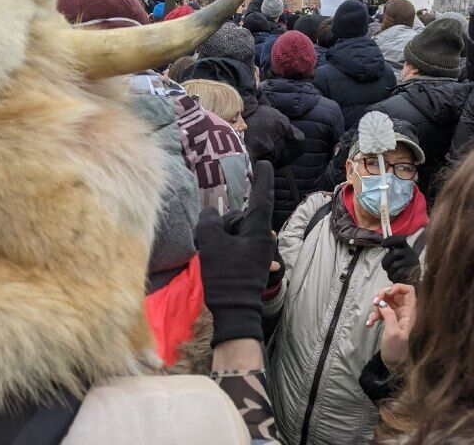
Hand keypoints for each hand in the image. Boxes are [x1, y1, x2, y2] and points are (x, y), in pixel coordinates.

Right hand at [196, 160, 275, 345]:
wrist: (235, 311)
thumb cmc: (226, 275)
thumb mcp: (211, 243)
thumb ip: (210, 221)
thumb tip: (211, 215)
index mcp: (259, 229)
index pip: (262, 196)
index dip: (263, 177)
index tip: (264, 163)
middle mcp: (263, 236)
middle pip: (241, 217)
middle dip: (225, 224)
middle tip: (213, 243)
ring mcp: (259, 249)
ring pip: (237, 231)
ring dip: (223, 238)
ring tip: (214, 256)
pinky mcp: (252, 260)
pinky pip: (237, 245)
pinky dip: (226, 248)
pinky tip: (220, 262)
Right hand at [367, 284, 416, 367]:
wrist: (396, 366)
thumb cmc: (398, 351)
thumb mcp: (393, 333)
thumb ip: (389, 315)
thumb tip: (381, 302)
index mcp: (410, 312)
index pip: (408, 290)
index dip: (397, 288)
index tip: (386, 295)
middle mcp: (406, 311)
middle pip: (395, 293)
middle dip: (382, 296)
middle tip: (375, 305)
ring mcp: (398, 316)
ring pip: (386, 301)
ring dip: (377, 306)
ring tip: (374, 318)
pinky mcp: (391, 320)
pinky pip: (382, 311)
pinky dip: (375, 315)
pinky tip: (370, 323)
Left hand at [381, 236, 420, 286]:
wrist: (412, 281)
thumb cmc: (401, 267)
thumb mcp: (399, 257)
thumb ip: (392, 251)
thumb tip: (380, 243)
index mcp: (406, 248)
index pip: (400, 239)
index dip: (390, 240)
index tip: (382, 245)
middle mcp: (411, 253)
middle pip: (395, 253)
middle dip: (386, 261)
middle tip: (384, 267)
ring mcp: (412, 262)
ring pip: (395, 264)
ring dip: (389, 271)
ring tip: (391, 274)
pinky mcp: (412, 272)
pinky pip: (398, 273)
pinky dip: (393, 277)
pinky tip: (394, 278)